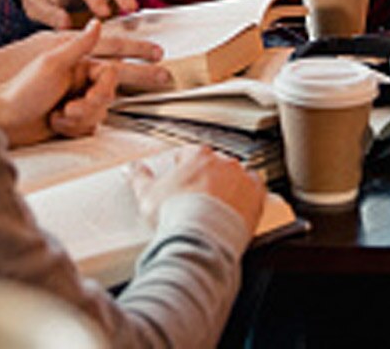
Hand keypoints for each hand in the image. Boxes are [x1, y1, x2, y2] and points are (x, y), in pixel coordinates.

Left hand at [0, 19, 119, 146]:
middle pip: (106, 96)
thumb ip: (79, 45)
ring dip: (78, 120)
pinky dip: (73, 130)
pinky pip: (88, 128)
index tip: (89, 95)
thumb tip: (96, 22)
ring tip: (57, 116)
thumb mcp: (53, 64)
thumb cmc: (22, 92)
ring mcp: (76, 101)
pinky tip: (56, 123)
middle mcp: (79, 82)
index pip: (110, 73)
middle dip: (87, 108)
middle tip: (68, 108)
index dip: (103, 88)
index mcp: (78, 65)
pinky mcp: (71, 120)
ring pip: (98, 114)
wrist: (4, 121)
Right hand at [130, 144, 265, 234]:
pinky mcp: (255, 195)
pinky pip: (256, 188)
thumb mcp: (147, 195)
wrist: (201, 237)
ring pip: (235, 174)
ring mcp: (240, 177)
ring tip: (217, 204)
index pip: (190, 153)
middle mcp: (222, 162)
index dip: (182, 166)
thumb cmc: (175, 215)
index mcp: (197, 157)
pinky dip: (249, 194)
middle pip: (214, 164)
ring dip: (228, 185)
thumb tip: (133, 168)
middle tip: (197, 197)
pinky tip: (240, 205)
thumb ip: (139, 177)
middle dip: (206, 177)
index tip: (179, 178)